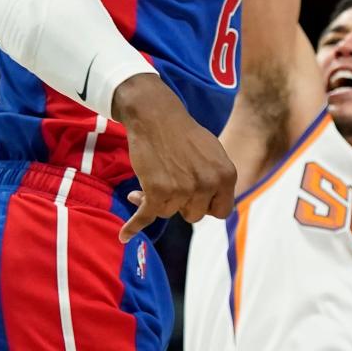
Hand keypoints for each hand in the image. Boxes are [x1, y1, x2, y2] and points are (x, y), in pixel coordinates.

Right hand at [113, 74, 236, 240]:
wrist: (156, 116)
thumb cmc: (183, 134)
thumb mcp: (214, 154)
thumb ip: (217, 180)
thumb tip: (215, 208)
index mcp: (227, 176)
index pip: (222, 211)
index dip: (207, 206)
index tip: (196, 198)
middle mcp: (208, 184)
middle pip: (194, 216)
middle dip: (182, 202)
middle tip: (173, 180)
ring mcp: (183, 190)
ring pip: (169, 213)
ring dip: (159, 199)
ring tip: (153, 178)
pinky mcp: (157, 191)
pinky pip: (145, 216)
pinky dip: (133, 225)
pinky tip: (125, 234)